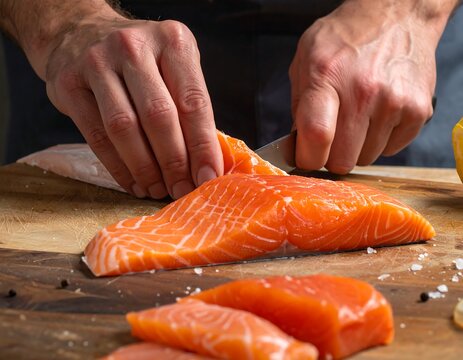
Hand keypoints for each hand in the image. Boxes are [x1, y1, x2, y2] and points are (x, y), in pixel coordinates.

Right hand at [43, 15, 222, 198]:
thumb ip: (188, 105)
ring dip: (145, 168)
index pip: (193, 102)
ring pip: (125, 128)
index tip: (208, 177)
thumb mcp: (174, 66)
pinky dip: (118, 167)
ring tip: (157, 190)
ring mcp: (97, 62)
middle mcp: (134, 47)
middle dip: (174, 162)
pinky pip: (96, 136)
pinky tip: (133, 183)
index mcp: (172, 41)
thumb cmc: (142, 61)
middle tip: (182, 190)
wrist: (80, 34)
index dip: (202, 146)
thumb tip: (205, 163)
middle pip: (159, 116)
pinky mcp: (69, 83)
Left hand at [289, 0, 453, 173]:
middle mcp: (363, 91)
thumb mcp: (306, 58)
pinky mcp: (418, 111)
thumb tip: (298, 144)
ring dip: (357, 147)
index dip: (307, 158)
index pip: (316, 137)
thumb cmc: (347, 38)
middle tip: (332, 138)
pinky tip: (377, 115)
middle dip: (331, 156)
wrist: (397, 16)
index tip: (306, 157)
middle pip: (342, 160)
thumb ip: (299, 103)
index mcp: (327, 76)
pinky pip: (391, 150)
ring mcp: (394, 102)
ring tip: (358, 117)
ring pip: (366, 159)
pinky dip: (381, 140)